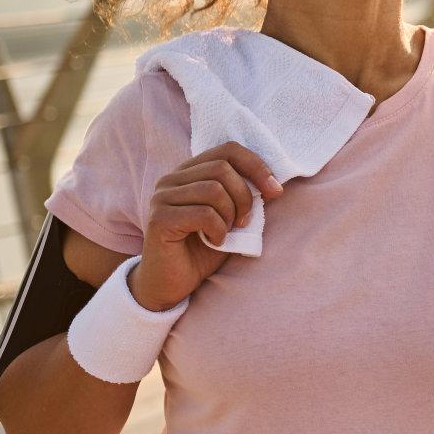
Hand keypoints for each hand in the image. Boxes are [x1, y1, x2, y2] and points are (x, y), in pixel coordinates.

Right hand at [130, 142, 281, 310]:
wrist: (173, 284)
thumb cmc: (203, 250)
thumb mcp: (231, 218)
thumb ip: (244, 196)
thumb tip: (273, 184)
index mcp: (189, 172)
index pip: (228, 150)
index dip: (257, 167)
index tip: (275, 191)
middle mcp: (171, 179)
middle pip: (222, 167)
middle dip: (244, 196)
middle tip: (244, 222)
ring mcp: (162, 197)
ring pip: (213, 189)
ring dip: (230, 214)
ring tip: (227, 232)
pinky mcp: (159, 219)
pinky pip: (203, 214)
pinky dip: (219, 230)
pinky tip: (215, 241)